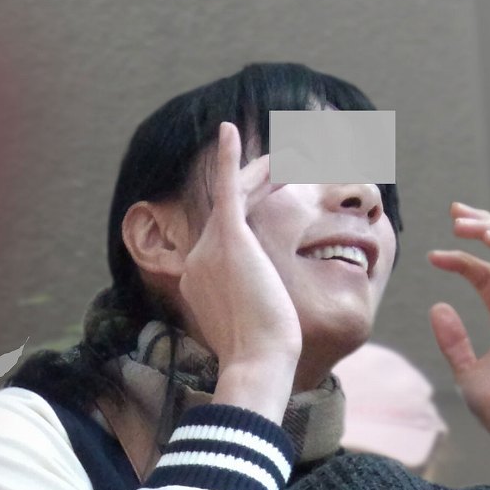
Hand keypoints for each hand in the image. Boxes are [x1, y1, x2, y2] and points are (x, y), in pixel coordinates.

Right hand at [178, 121, 302, 372]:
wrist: (257, 361)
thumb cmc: (263, 356)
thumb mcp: (253, 329)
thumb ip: (251, 310)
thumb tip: (266, 324)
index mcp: (200, 278)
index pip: (227, 234)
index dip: (253, 212)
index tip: (276, 199)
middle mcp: (197, 259)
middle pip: (231, 209)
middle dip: (258, 183)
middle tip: (285, 163)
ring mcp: (209, 248)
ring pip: (238, 196)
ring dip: (264, 170)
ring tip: (291, 152)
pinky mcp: (229, 239)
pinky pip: (227, 188)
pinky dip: (228, 156)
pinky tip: (229, 128)